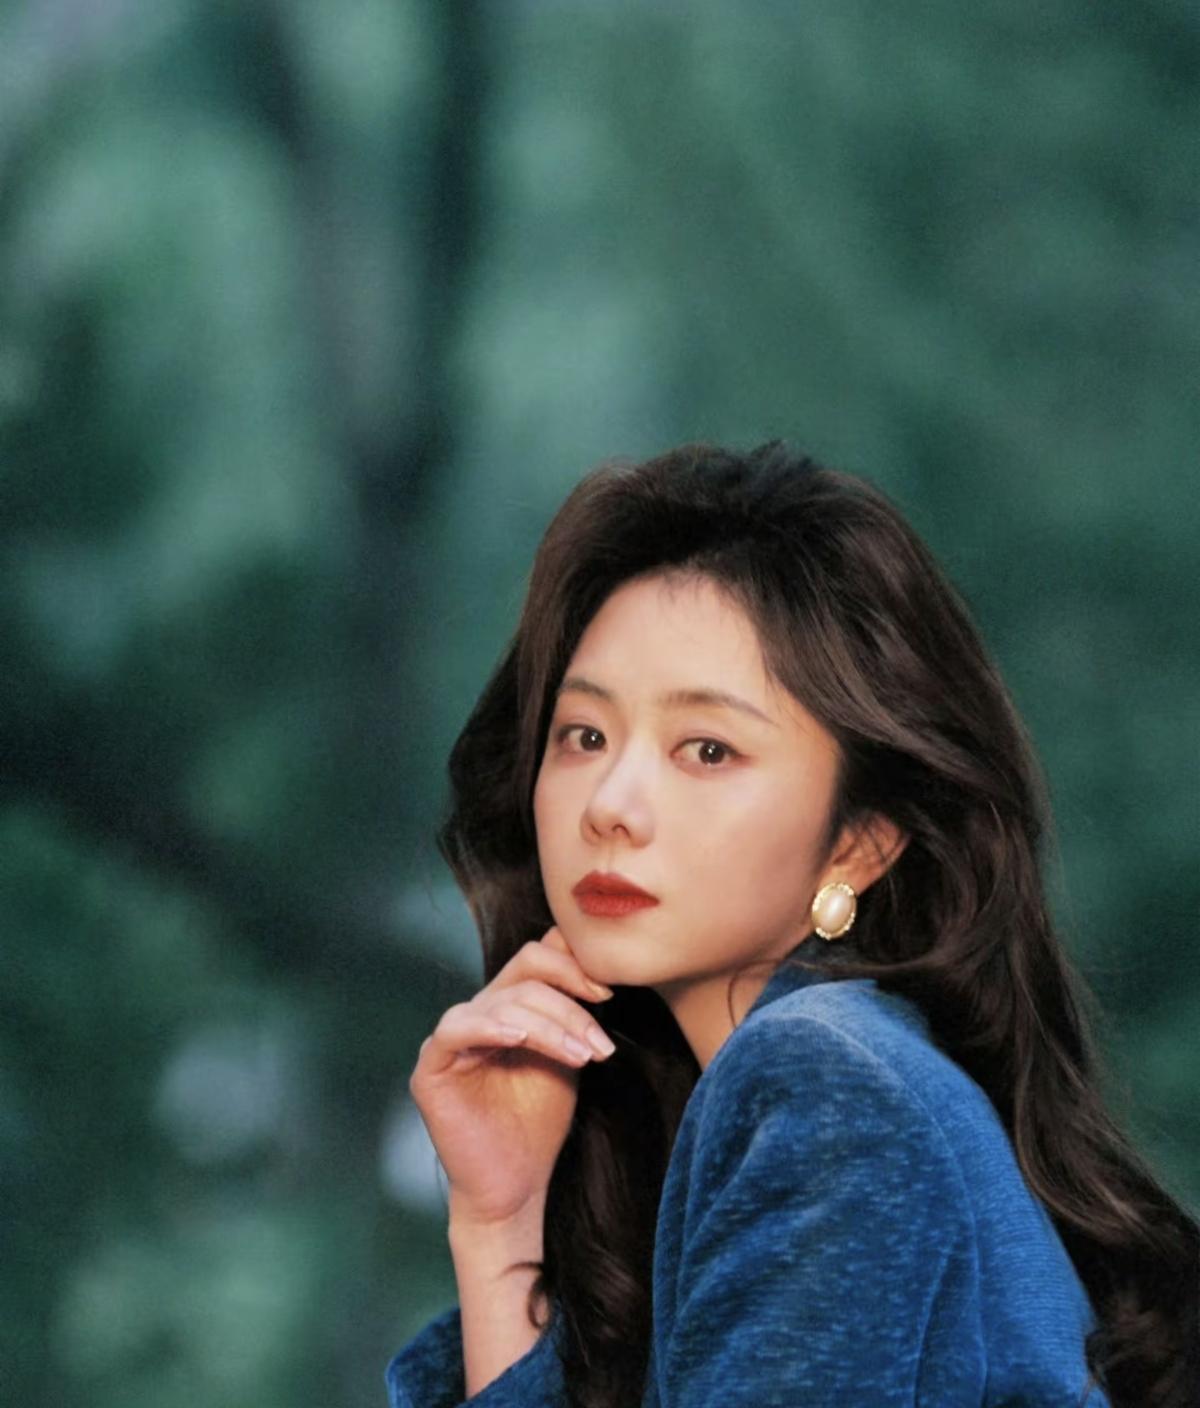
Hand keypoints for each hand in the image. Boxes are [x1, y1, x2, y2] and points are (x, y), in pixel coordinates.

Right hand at [408, 927, 615, 1227]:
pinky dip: (492, 1027)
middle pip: (524, 969)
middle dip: (569, 997)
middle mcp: (477, 1012)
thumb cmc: (541, 1122)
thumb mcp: (567, 1054)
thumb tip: (602, 963)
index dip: (573, 964)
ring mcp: (450, 1037)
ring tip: (584, 1056)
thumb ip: (574, 1011)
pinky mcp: (431, 1067)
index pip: (538, 957)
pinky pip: (458, 1029)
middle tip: (599, 1038)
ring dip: (552, 1025)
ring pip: (504, 1001)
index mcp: (506, 1005)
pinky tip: (520, 1039)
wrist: (515, 1187)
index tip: (611, 991)